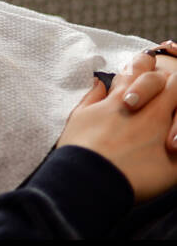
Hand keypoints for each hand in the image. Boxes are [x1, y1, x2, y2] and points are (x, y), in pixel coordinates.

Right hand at [55, 50, 176, 202]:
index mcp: (122, 98)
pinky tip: (171, 146)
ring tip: (168, 128)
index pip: (141, 66)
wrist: (89, 180)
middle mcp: (147, 110)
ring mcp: (163, 132)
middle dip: (169, 84)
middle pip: (171, 82)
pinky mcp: (174, 157)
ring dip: (176, 111)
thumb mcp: (78, 117)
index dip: (145, 64)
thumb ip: (93, 97)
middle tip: (163, 96)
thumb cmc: (79, 149)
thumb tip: (100, 82)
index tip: (144, 71)